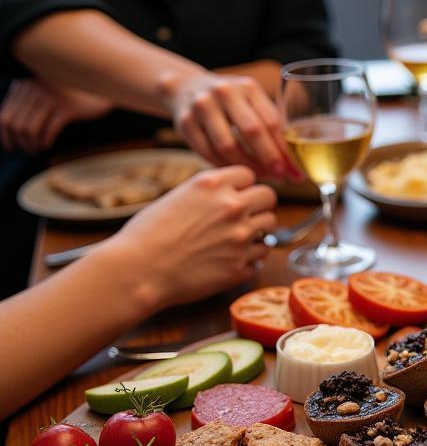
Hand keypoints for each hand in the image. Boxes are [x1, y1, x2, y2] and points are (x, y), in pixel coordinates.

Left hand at [0, 78, 113, 152]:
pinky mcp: (66, 107)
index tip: (10, 147)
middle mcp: (34, 90)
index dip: (5, 135)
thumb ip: (27, 102)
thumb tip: (12, 129)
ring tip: (38, 149)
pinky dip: (45, 141)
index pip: (5, 115)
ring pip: (30, 130)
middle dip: (19, 142)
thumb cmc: (70, 93)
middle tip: (27, 151)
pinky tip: (47, 145)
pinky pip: (48, 131)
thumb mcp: (44, 92)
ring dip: (31, 144)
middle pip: (16, 125)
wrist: (101, 85)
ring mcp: (50, 98)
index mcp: (24, 86)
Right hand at [102, 166, 277, 311]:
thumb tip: (232, 193)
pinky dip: (248, 259)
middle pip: (268, 197)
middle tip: (244, 216)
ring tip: (234, 240)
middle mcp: (232, 207)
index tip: (235, 195)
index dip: (242, 186)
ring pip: (270, 227)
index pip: (249, 174)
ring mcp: (240, 238)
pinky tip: (228, 260)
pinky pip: (260, 257)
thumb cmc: (147, 234)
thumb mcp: (177, 196)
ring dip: (257, 232)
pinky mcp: (240, 266)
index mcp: (213, 185)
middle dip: (258, 205)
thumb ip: (209, 192)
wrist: (138, 270)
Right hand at [158, 70, 299, 179]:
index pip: (271, 121)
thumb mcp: (252, 103)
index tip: (294, 172)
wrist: (186, 88)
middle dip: (268, 159)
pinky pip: (207, 152)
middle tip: (279, 178)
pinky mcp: (184, 122)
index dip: (284, 150)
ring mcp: (202, 106)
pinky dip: (223, 166)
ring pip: (227, 146)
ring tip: (258, 177)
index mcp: (248, 87)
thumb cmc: (231, 102)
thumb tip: (295, 167)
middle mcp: (225, 92)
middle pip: (252, 131)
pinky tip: (234, 173)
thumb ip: (272, 127)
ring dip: (245, 166)